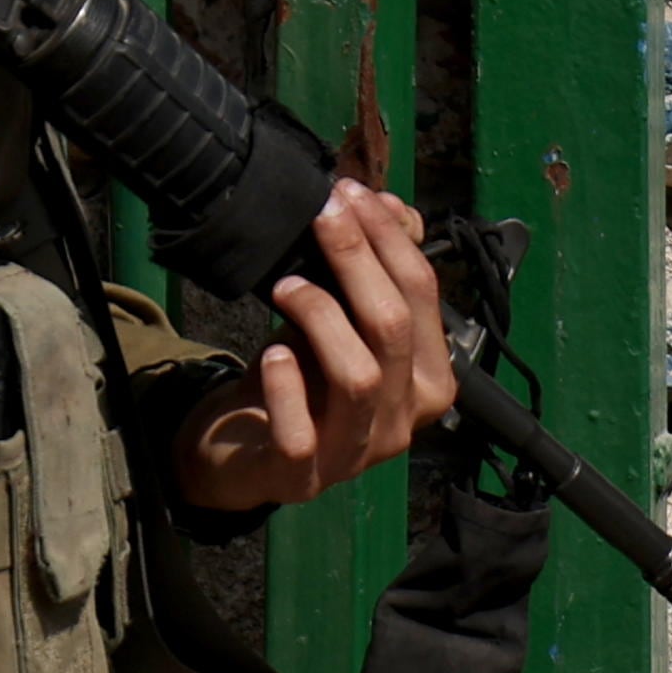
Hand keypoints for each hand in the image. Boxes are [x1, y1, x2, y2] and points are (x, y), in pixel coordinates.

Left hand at [167, 182, 456, 513]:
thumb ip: (372, 271)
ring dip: (322, 316)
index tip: (350, 193)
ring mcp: (354, 455)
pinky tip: (274, 351)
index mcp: (428, 380)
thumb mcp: (340, 321)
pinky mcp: (300, 478)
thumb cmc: (301, 381)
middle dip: (357, 259)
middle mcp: (402, 422)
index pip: (423, 296)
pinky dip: (287, 388)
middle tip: (321, 215)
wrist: (243, 451)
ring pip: (360, 377)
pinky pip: (301, 435)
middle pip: (393, 327)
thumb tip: (391, 206)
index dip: (389, 237)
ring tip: (286, 284)